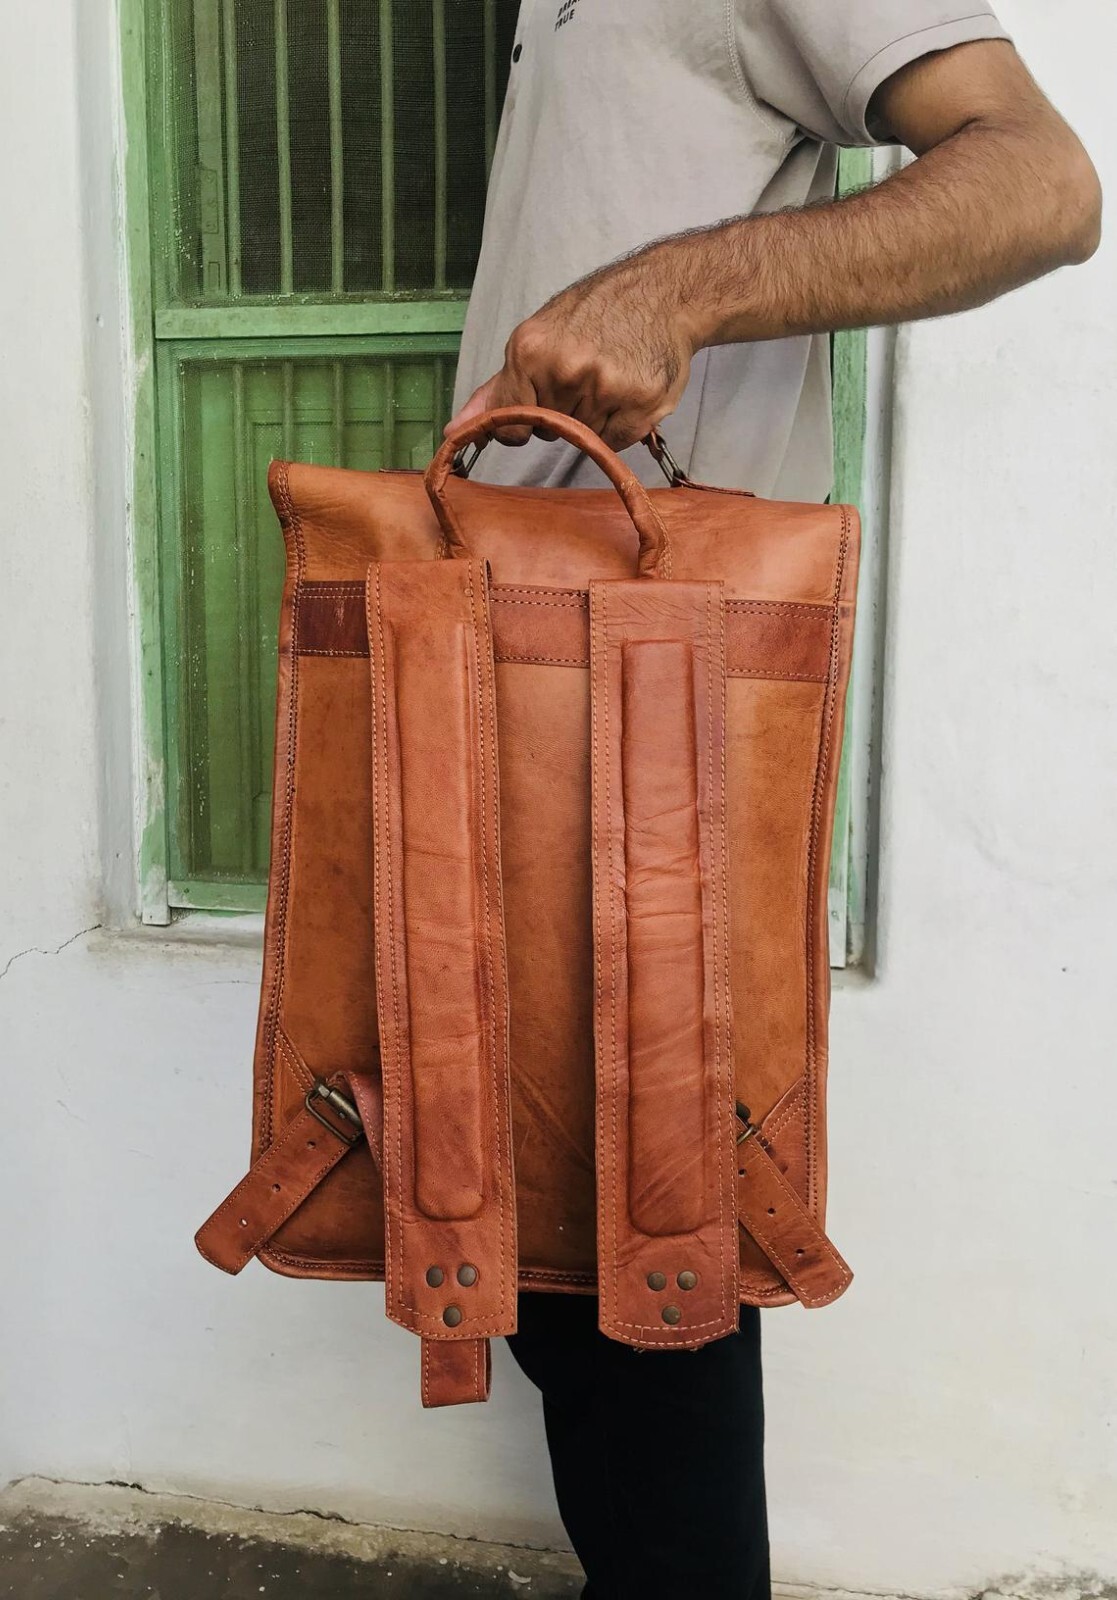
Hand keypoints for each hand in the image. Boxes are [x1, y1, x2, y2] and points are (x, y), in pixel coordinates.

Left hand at [448, 242, 704, 448]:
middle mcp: (567, 370)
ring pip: (583, 438)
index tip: (540, 403)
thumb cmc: (594, 315)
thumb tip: (452, 432)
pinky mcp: (642, 405)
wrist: (663, 293)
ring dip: (593, 419)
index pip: (510, 422)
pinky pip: (615, 442)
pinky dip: (620, 425)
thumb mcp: (537, 341)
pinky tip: (628, 390)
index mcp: (531, 353)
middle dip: (562, 413)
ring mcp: (606, 388)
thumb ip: (499, 391)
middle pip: (549, 431)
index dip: (523, 421)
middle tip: (586, 374)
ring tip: (610, 377)